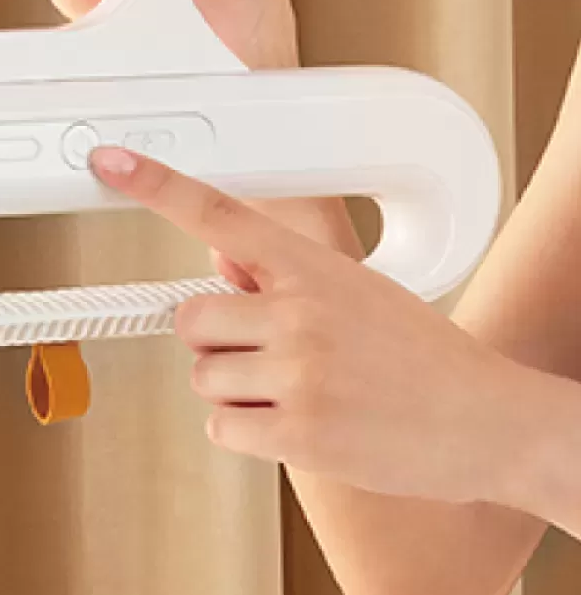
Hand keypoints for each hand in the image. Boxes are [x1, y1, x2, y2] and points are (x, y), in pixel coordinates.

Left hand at [88, 145, 539, 506]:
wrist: (485, 422)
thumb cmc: (420, 356)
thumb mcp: (358, 290)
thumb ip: (284, 275)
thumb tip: (221, 252)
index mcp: (312, 267)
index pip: (220, 212)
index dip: (157, 185)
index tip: (110, 162)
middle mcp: (298, 312)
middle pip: (190, 317)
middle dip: (215, 340)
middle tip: (263, 354)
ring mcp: (296, 373)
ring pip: (204, 377)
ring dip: (235, 391)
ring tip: (297, 393)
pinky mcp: (296, 433)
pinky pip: (221, 429)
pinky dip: (247, 433)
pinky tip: (297, 427)